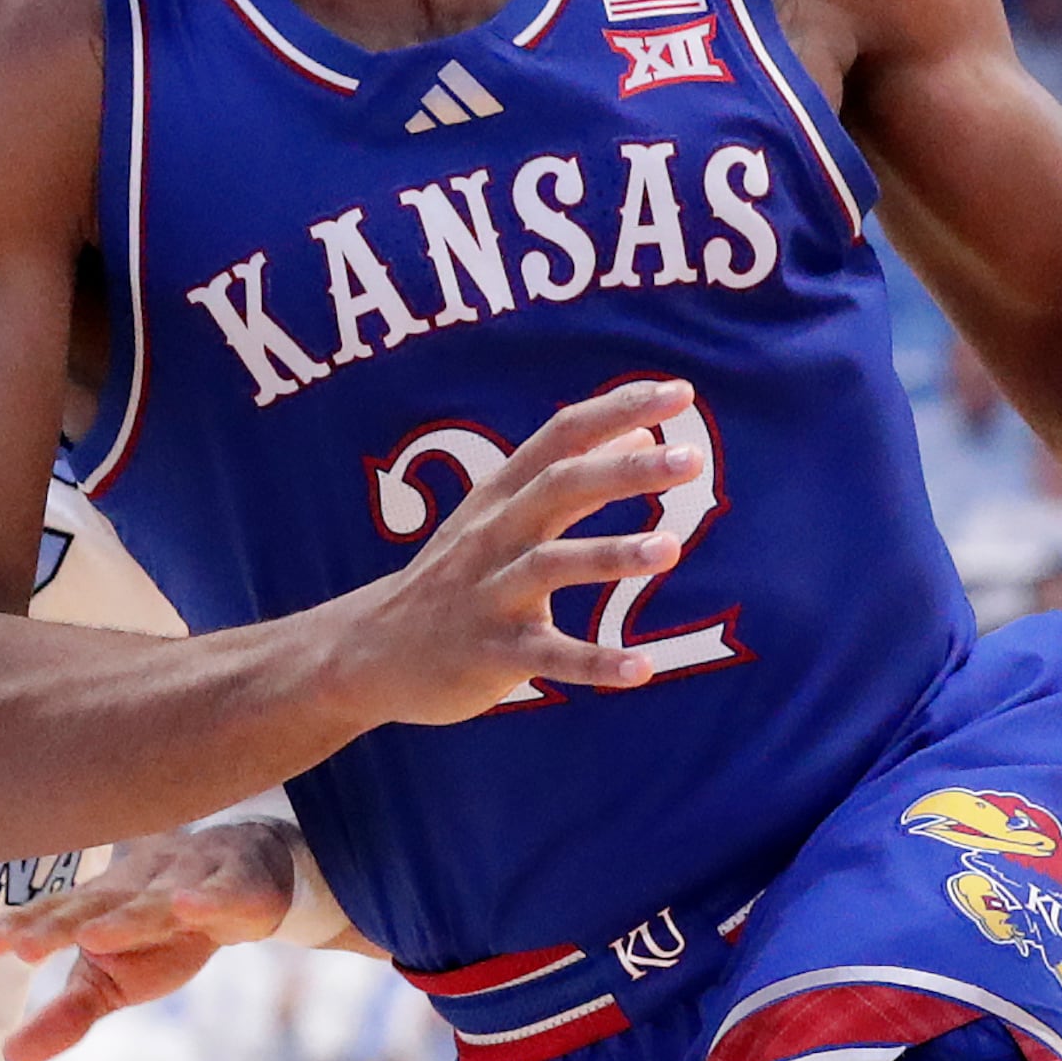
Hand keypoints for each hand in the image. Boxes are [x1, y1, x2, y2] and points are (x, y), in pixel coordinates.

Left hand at [0, 820, 306, 1060]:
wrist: (245, 873)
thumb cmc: (164, 932)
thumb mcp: (115, 981)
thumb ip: (66, 1015)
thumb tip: (8, 1058)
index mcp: (101, 906)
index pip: (58, 915)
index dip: (26, 927)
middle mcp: (136, 888)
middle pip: (96, 907)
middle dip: (61, 924)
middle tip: (25, 946)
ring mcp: (186, 882)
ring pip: (154, 902)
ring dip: (125, 917)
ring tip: (92, 938)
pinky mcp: (235, 887)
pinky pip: (222, 892)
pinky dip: (207, 898)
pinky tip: (189, 907)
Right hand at [335, 378, 708, 726]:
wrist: (370, 651)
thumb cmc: (455, 575)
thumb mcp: (501, 514)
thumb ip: (570, 474)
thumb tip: (641, 430)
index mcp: (501, 495)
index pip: (561, 436)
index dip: (618, 409)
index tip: (680, 392)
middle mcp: (493, 535)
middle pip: (559, 487)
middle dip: (625, 470)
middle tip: (691, 456)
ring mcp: (489, 593)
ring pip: (550, 565)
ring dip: (610, 555)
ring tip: (671, 548)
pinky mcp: (489, 653)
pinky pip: (548, 656)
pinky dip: (594, 662)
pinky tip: (642, 668)